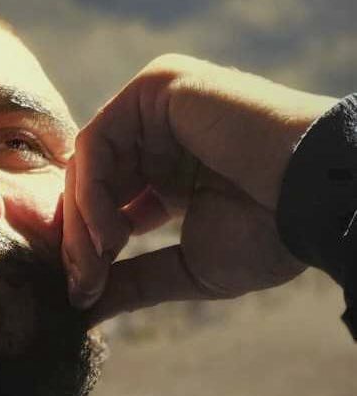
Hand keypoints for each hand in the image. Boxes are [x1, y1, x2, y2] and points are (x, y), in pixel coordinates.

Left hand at [61, 54, 337, 324]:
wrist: (316, 201)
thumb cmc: (269, 236)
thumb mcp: (187, 267)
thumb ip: (133, 281)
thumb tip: (83, 309)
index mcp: (169, 171)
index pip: (106, 204)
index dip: (90, 249)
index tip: (83, 295)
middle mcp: (159, 134)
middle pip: (91, 185)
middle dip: (79, 241)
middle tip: (82, 288)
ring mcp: (157, 107)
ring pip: (87, 166)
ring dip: (82, 224)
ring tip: (100, 265)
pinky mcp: (156, 86)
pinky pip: (96, 144)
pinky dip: (92, 195)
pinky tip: (111, 235)